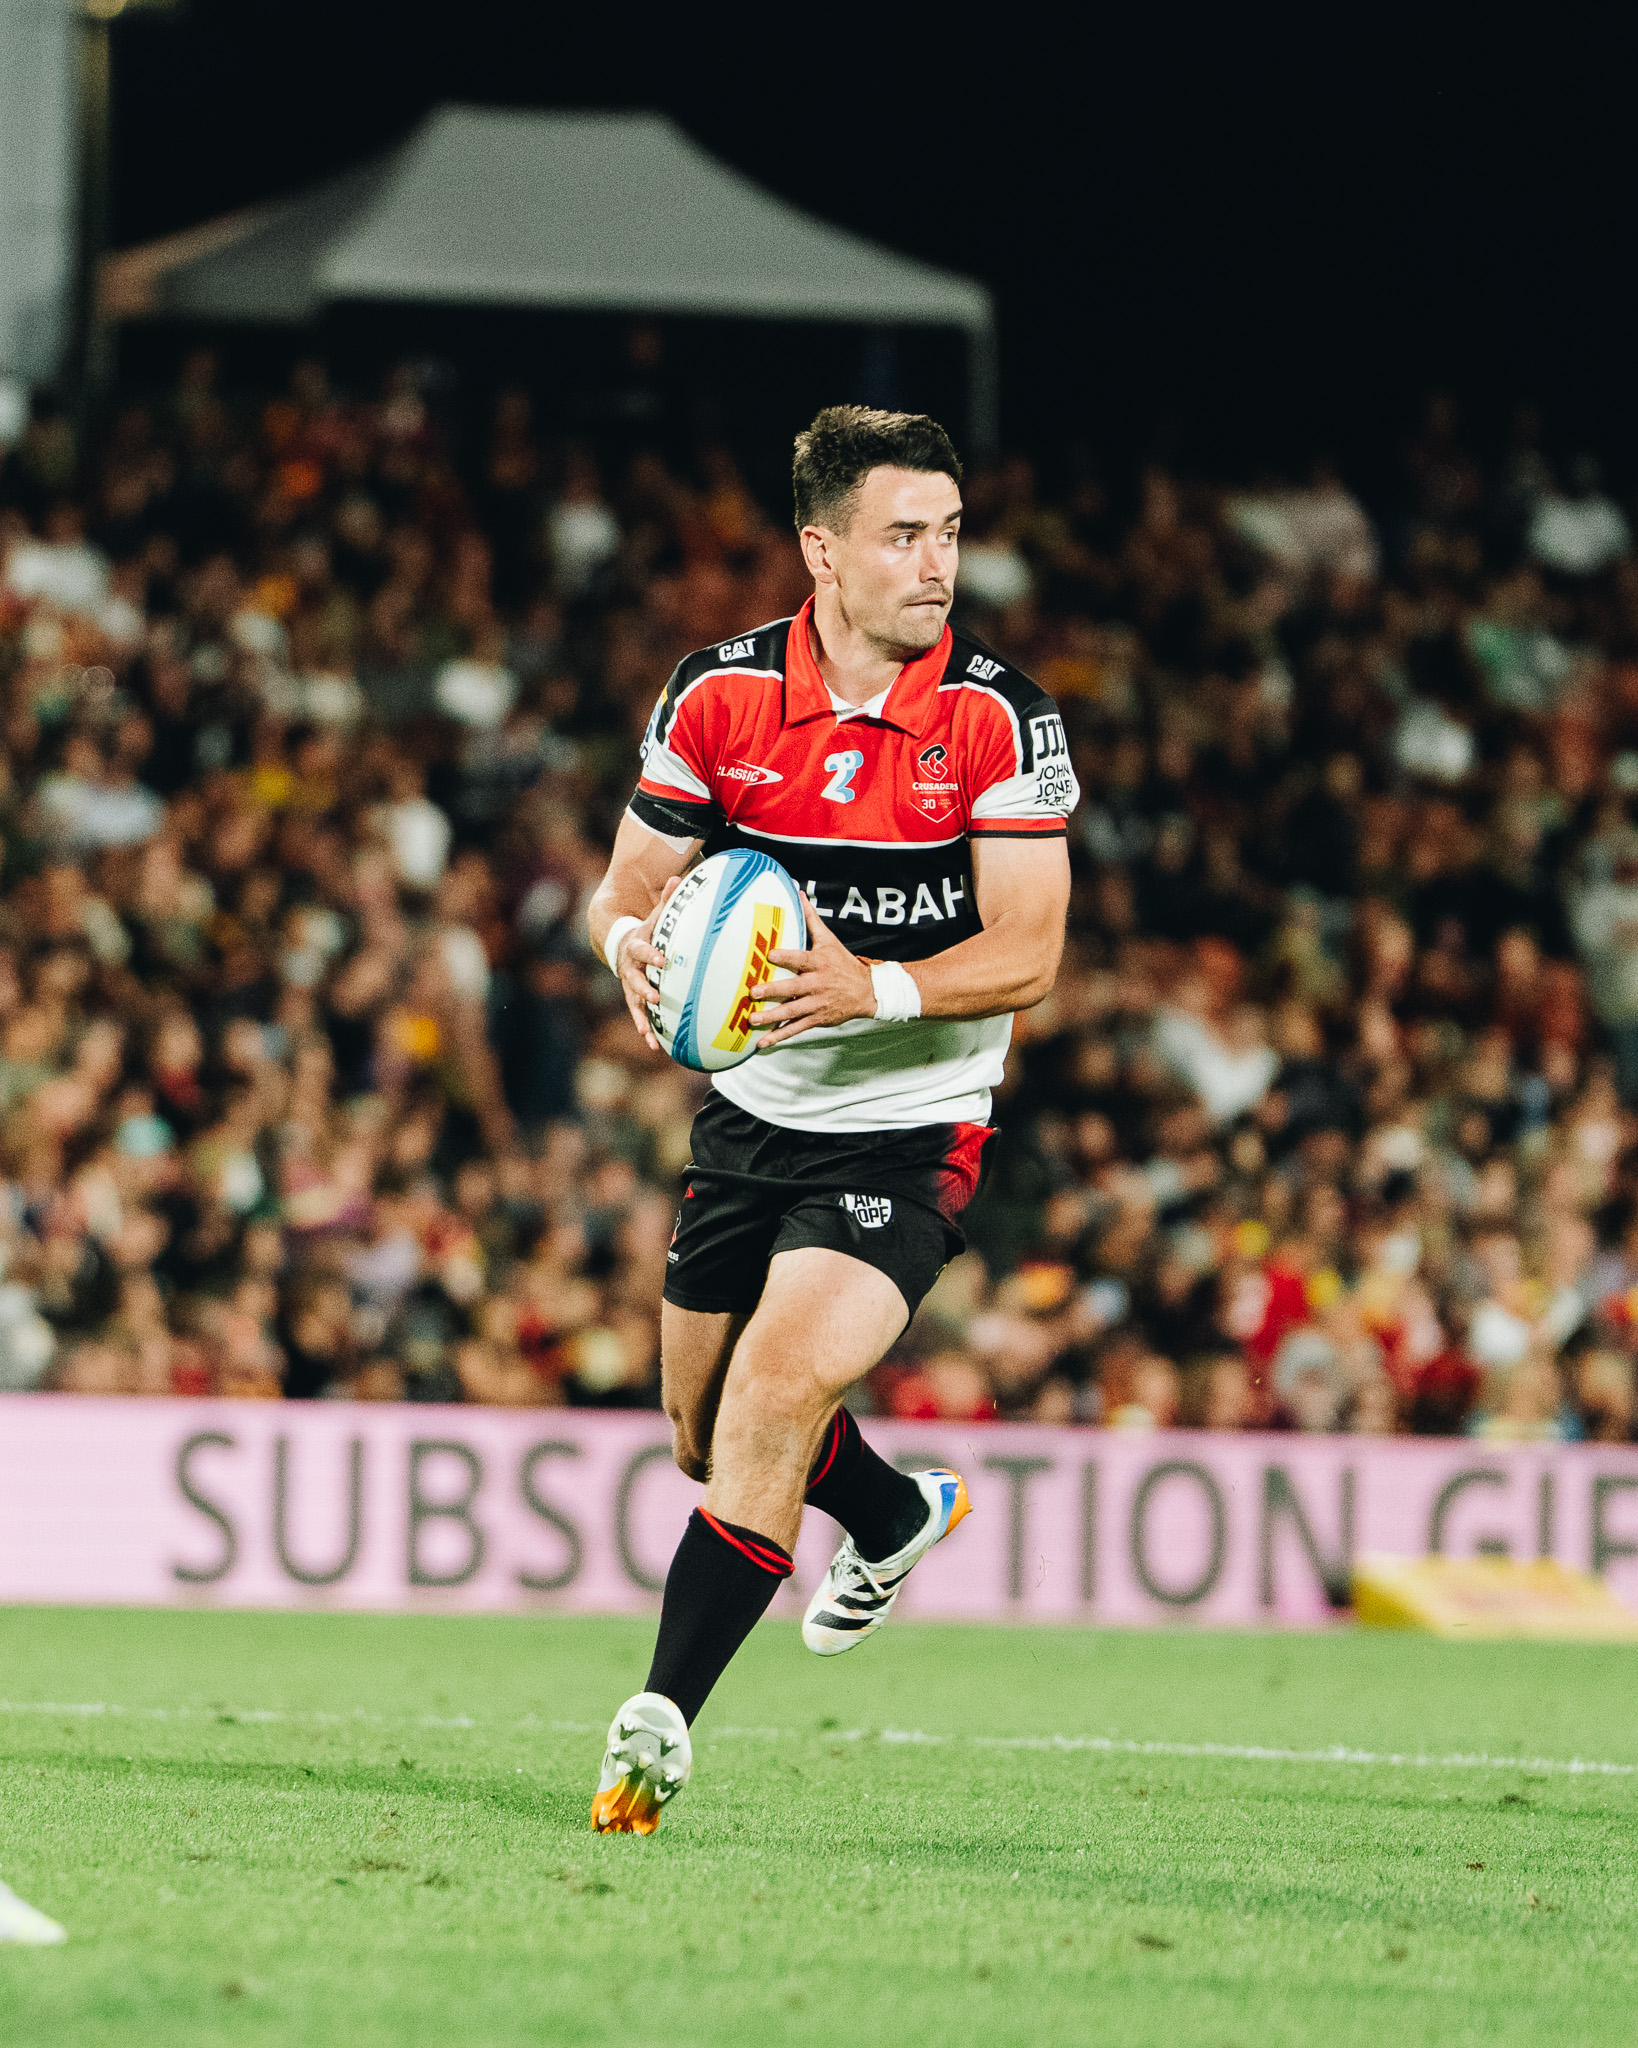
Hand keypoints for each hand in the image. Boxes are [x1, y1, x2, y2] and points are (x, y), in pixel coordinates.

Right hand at [614, 876, 682, 1051]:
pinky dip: (645, 1029)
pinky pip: (638, 1016)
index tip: (663, 960)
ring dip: (641, 1017)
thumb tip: (679, 878)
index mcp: (637, 947)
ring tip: (649, 1033)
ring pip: (633, 1002)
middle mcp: (630, 968)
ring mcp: (630, 985)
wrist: (622, 946)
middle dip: (643, 989)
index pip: (643, 950)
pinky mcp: (633, 999)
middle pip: (634, 979)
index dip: (651, 955)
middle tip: (655, 997)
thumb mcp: (655, 915)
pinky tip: (654, 1046)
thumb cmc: (647, 931)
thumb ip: (667, 901)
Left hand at [750, 892, 878, 1048]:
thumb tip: (799, 893)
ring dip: (771, 1017)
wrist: (867, 992)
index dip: (786, 957)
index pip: (801, 958)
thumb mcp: (829, 940)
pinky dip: (779, 1037)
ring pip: (792, 1012)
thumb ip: (811, 919)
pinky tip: (762, 1043)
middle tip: (753, 992)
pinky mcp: (816, 1019)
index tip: (770, 954)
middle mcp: (817, 984)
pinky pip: (795, 1029)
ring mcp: (816, 1004)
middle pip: (793, 988)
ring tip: (752, 1019)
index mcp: (819, 963)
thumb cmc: (842, 963)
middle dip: (773, 991)